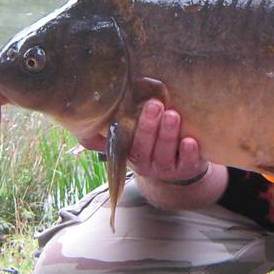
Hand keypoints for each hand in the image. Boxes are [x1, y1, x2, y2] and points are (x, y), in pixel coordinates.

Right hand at [78, 99, 207, 184]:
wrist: (180, 167)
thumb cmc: (153, 142)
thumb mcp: (131, 138)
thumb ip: (111, 133)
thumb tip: (82, 127)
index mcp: (131, 153)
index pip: (129, 141)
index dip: (134, 126)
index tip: (136, 106)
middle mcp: (146, 163)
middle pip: (145, 147)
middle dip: (149, 126)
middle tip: (155, 105)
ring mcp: (168, 168)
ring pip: (166, 154)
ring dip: (169, 135)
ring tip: (173, 115)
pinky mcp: (188, 168)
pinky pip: (188, 163)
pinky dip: (190, 152)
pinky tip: (191, 140)